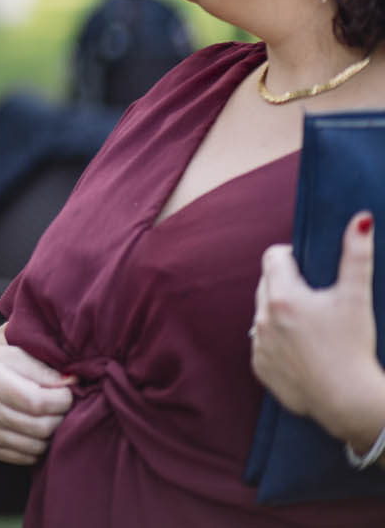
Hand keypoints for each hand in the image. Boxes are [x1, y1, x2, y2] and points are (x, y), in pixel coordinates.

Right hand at [0, 343, 72, 464]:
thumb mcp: (7, 353)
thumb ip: (40, 368)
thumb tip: (71, 381)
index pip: (40, 402)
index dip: (62, 399)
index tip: (65, 391)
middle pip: (42, 426)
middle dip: (61, 416)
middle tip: (60, 405)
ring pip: (37, 446)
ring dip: (51, 433)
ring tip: (48, 417)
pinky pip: (26, 457)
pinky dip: (37, 446)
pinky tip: (34, 430)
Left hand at [253, 212, 384, 448]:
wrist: (349, 400)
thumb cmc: (354, 346)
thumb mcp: (357, 297)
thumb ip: (356, 255)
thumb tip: (361, 219)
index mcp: (282, 296)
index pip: (273, 257)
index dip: (292, 257)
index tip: (309, 266)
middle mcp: (262, 318)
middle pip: (267, 284)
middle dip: (286, 284)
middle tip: (315, 297)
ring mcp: (258, 344)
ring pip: (263, 314)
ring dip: (280, 312)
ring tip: (311, 324)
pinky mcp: (260, 368)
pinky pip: (263, 344)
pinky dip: (278, 342)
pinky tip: (303, 349)